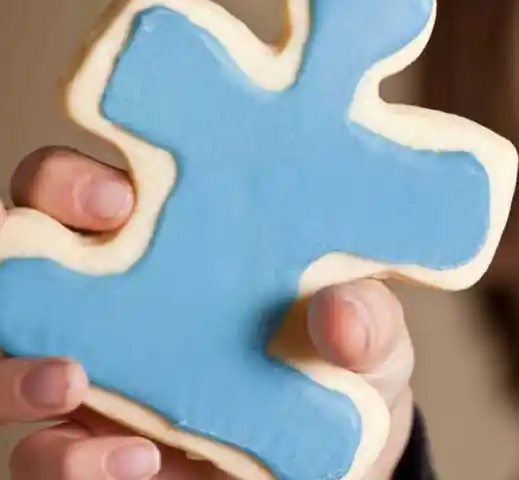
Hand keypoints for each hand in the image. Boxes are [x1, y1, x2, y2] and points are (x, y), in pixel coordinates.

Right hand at [1, 146, 415, 478]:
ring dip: (16, 368)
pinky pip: (45, 455)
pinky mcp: (98, 451)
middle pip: (27, 247)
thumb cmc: (344, 358)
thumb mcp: (370, 335)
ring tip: (70, 380)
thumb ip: (367, 319)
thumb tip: (341, 312)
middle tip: (91, 251)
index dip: (75, 178)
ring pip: (10, 354)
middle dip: (30, 235)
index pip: (92, 186)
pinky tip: (135, 462)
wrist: (341, 452)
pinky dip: (70, 460)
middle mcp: (120, 298)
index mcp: (177, 241)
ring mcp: (100, 373)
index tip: (122, 193)